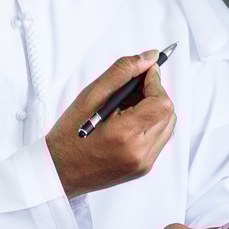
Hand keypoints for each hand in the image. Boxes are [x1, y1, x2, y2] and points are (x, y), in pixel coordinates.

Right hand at [45, 52, 175, 198]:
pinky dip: (150, 124)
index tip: (145, 72)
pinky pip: (159, 139)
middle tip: (132, 89)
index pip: (161, 103)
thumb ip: (122, 72)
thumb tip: (149, 57)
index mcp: (125, 135)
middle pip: (167, 113)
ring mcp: (144, 163)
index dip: (155, 83)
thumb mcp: (90, 96)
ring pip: (167, 125)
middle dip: (154, 94)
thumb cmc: (70, 135)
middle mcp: (139, 153)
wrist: (60, 170)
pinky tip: (128, 121)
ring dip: (153, 109)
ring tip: (127, 106)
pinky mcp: (144, 168)